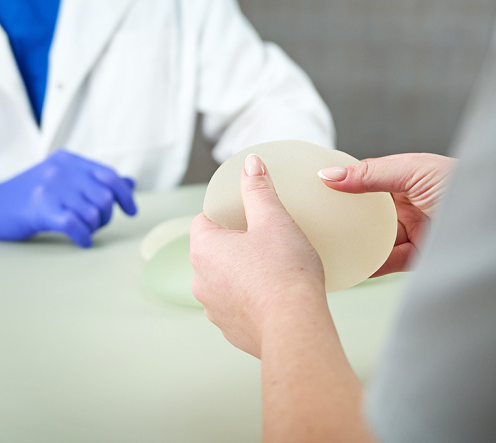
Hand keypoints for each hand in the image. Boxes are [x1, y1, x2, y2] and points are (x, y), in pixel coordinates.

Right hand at [0, 149, 136, 246]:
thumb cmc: (29, 196)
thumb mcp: (62, 180)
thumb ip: (93, 180)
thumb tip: (130, 183)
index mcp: (69, 160)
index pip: (109, 176)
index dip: (125, 195)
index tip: (131, 211)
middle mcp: (61, 169)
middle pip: (105, 196)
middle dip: (106, 216)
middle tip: (95, 224)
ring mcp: (51, 187)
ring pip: (93, 212)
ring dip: (93, 227)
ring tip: (82, 230)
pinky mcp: (41, 208)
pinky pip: (77, 224)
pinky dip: (84, 236)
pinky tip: (81, 241)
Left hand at [189, 154, 324, 357]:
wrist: (295, 326)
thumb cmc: (284, 273)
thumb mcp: (273, 220)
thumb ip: (258, 190)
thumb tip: (251, 165)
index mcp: (204, 249)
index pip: (203, 221)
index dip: (224, 214)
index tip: (246, 214)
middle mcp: (200, 281)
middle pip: (213, 251)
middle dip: (235, 243)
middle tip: (266, 238)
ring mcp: (213, 310)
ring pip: (224, 280)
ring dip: (241, 273)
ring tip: (273, 269)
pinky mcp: (231, 331)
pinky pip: (237, 306)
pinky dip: (250, 299)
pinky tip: (274, 295)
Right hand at [318, 153, 455, 275]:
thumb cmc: (466, 184)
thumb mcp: (415, 171)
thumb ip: (371, 174)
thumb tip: (328, 176)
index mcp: (406, 177)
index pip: (364, 179)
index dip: (340, 183)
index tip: (309, 188)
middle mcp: (407, 203)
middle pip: (366, 212)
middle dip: (342, 216)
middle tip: (309, 221)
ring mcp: (412, 231)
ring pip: (373, 238)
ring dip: (352, 242)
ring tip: (321, 246)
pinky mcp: (418, 257)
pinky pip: (386, 262)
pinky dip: (367, 265)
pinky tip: (348, 267)